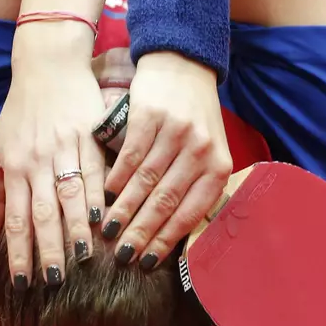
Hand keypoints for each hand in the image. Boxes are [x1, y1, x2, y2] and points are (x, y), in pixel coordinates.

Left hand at [0, 57, 105, 286]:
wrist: (48, 65)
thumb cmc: (20, 113)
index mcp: (14, 165)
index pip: (15, 218)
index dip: (18, 252)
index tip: (23, 282)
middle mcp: (37, 159)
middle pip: (42, 213)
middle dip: (47, 249)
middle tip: (54, 282)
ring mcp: (65, 147)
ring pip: (70, 195)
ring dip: (76, 229)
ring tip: (83, 259)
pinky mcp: (90, 134)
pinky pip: (96, 170)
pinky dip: (99, 195)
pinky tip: (104, 218)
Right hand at [102, 51, 232, 267]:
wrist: (184, 64)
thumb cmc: (194, 117)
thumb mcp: (207, 151)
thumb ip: (194, 187)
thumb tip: (169, 235)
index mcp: (218, 166)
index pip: (191, 212)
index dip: (166, 240)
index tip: (146, 261)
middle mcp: (201, 150)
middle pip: (166, 200)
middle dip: (141, 232)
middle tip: (121, 255)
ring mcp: (176, 131)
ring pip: (146, 181)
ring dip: (124, 210)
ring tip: (108, 231)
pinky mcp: (151, 114)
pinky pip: (131, 155)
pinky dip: (117, 179)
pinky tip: (107, 195)